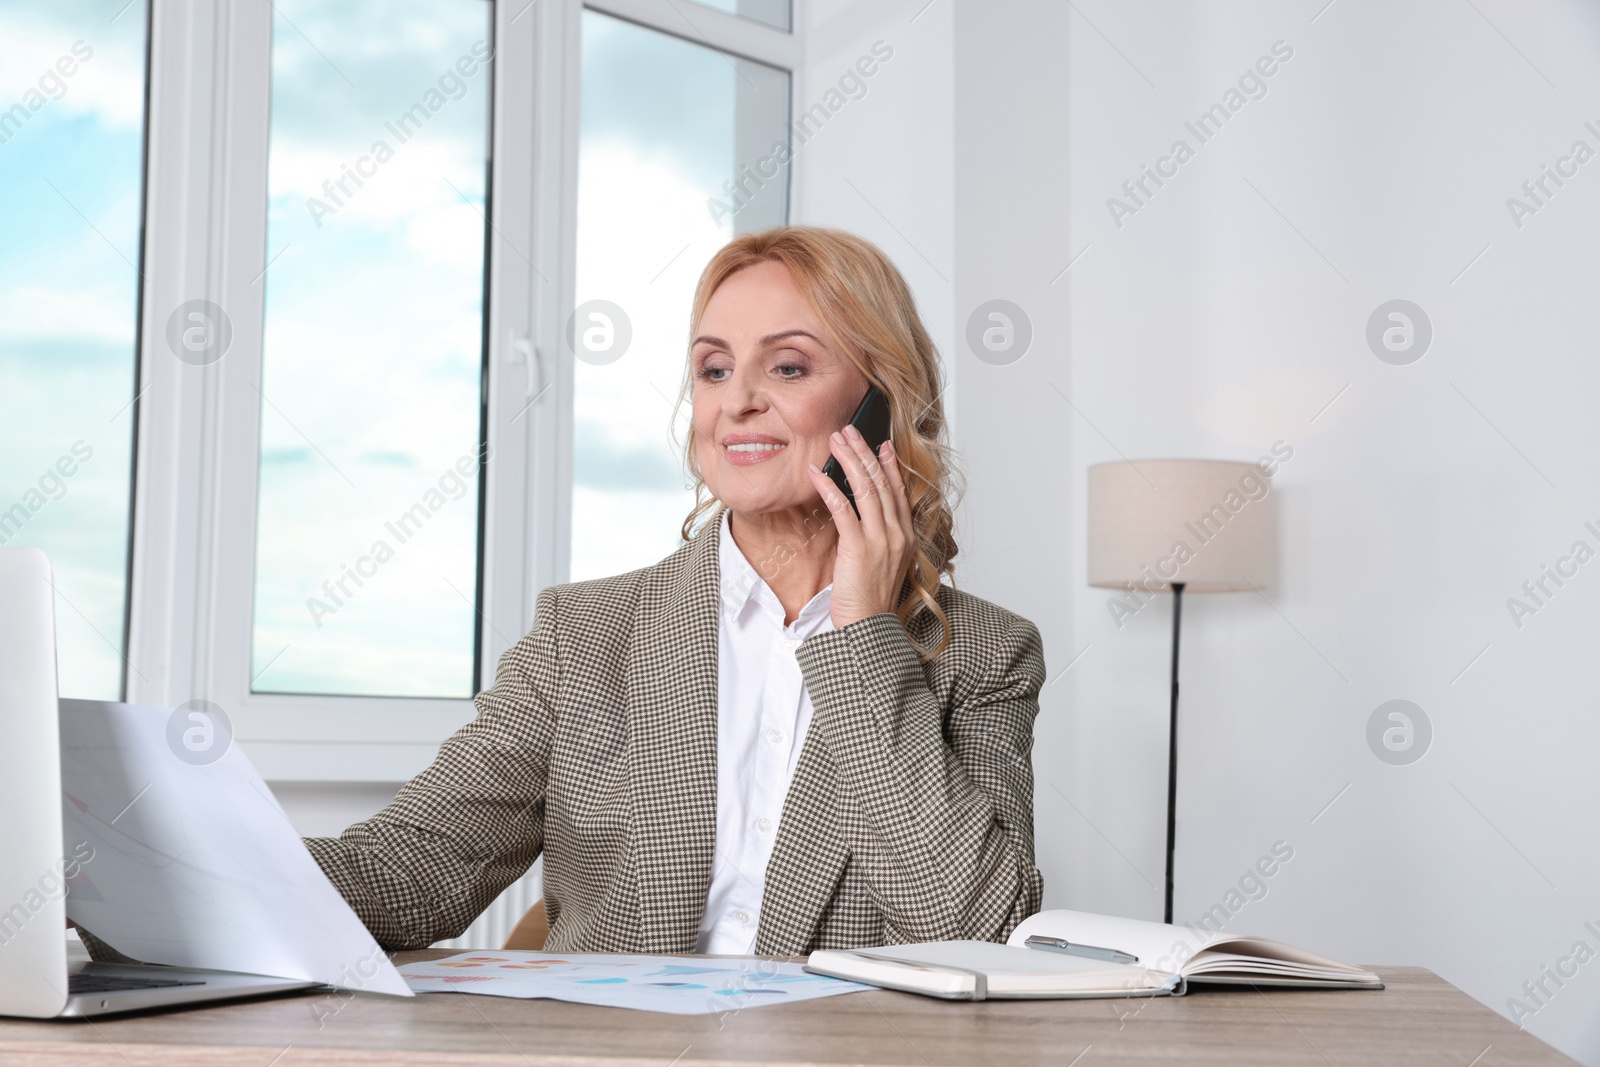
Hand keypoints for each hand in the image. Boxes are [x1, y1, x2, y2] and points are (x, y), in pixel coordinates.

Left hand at [805, 424, 915, 628]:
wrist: (869, 628)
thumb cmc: (870, 601)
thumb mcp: (880, 565)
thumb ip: (874, 539)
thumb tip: (857, 520)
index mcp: (905, 537)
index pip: (899, 492)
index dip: (890, 465)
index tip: (882, 444)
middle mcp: (897, 533)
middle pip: (883, 482)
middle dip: (865, 452)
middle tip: (850, 430)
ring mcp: (881, 539)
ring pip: (867, 488)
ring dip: (849, 460)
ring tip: (835, 440)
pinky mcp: (859, 546)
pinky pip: (844, 508)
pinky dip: (830, 487)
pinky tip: (817, 473)